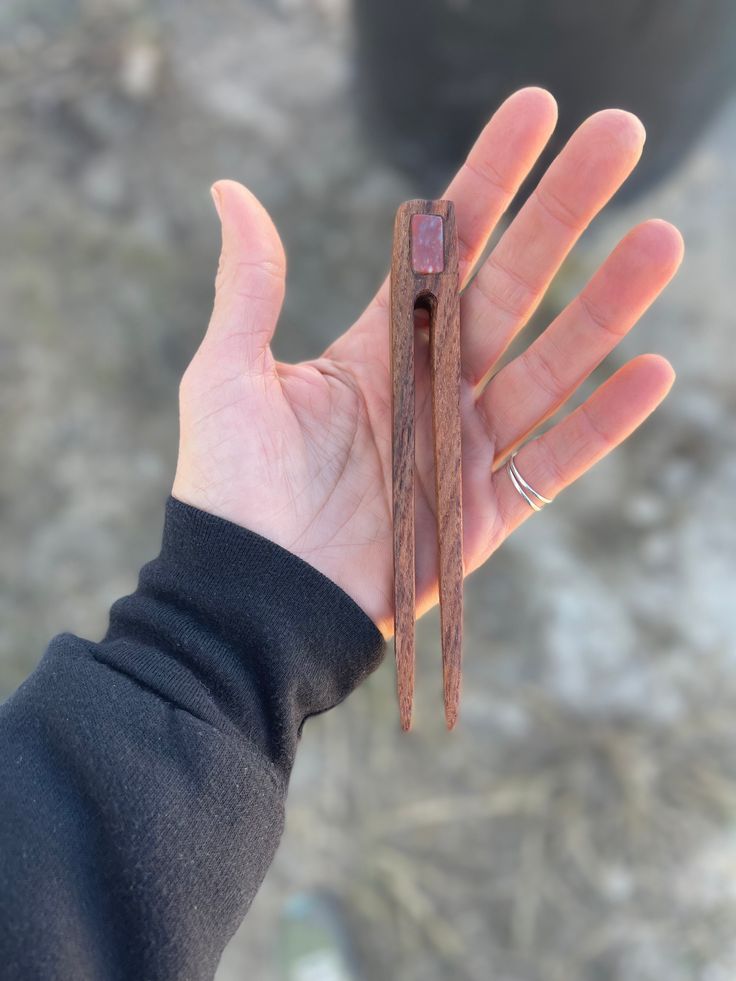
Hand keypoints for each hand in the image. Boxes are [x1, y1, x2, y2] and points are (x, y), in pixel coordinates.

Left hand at [172, 87, 682, 638]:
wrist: (251, 599)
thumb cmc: (228, 491)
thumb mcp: (227, 376)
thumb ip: (249, 287)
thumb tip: (231, 189)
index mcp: (376, 349)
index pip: (445, 252)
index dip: (489, 181)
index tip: (536, 113)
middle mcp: (430, 389)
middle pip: (514, 290)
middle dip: (565, 214)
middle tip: (620, 138)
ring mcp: (464, 450)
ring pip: (549, 368)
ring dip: (604, 308)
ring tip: (659, 244)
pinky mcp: (485, 515)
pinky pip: (554, 464)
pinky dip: (602, 423)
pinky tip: (648, 369)